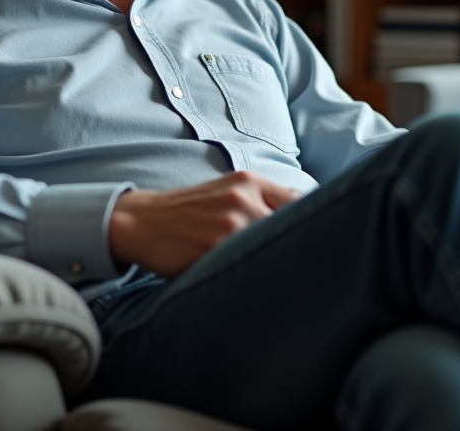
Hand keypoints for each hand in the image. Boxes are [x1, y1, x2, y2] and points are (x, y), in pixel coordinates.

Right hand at [108, 171, 300, 277]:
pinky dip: (255, 273)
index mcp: (249, 181)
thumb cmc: (187, 212)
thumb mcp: (225, 192)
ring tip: (277, 277)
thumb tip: (305, 215)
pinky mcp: (215, 246)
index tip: (318, 242)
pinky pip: (247, 263)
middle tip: (304, 267)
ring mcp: (230, 222)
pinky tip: (252, 279)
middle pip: (292, 225)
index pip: (300, 201)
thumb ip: (261, 200)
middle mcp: (243, 196)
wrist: (141, 221)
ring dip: (277, 263)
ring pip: (273, 245)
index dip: (312, 224)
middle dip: (297, 246)